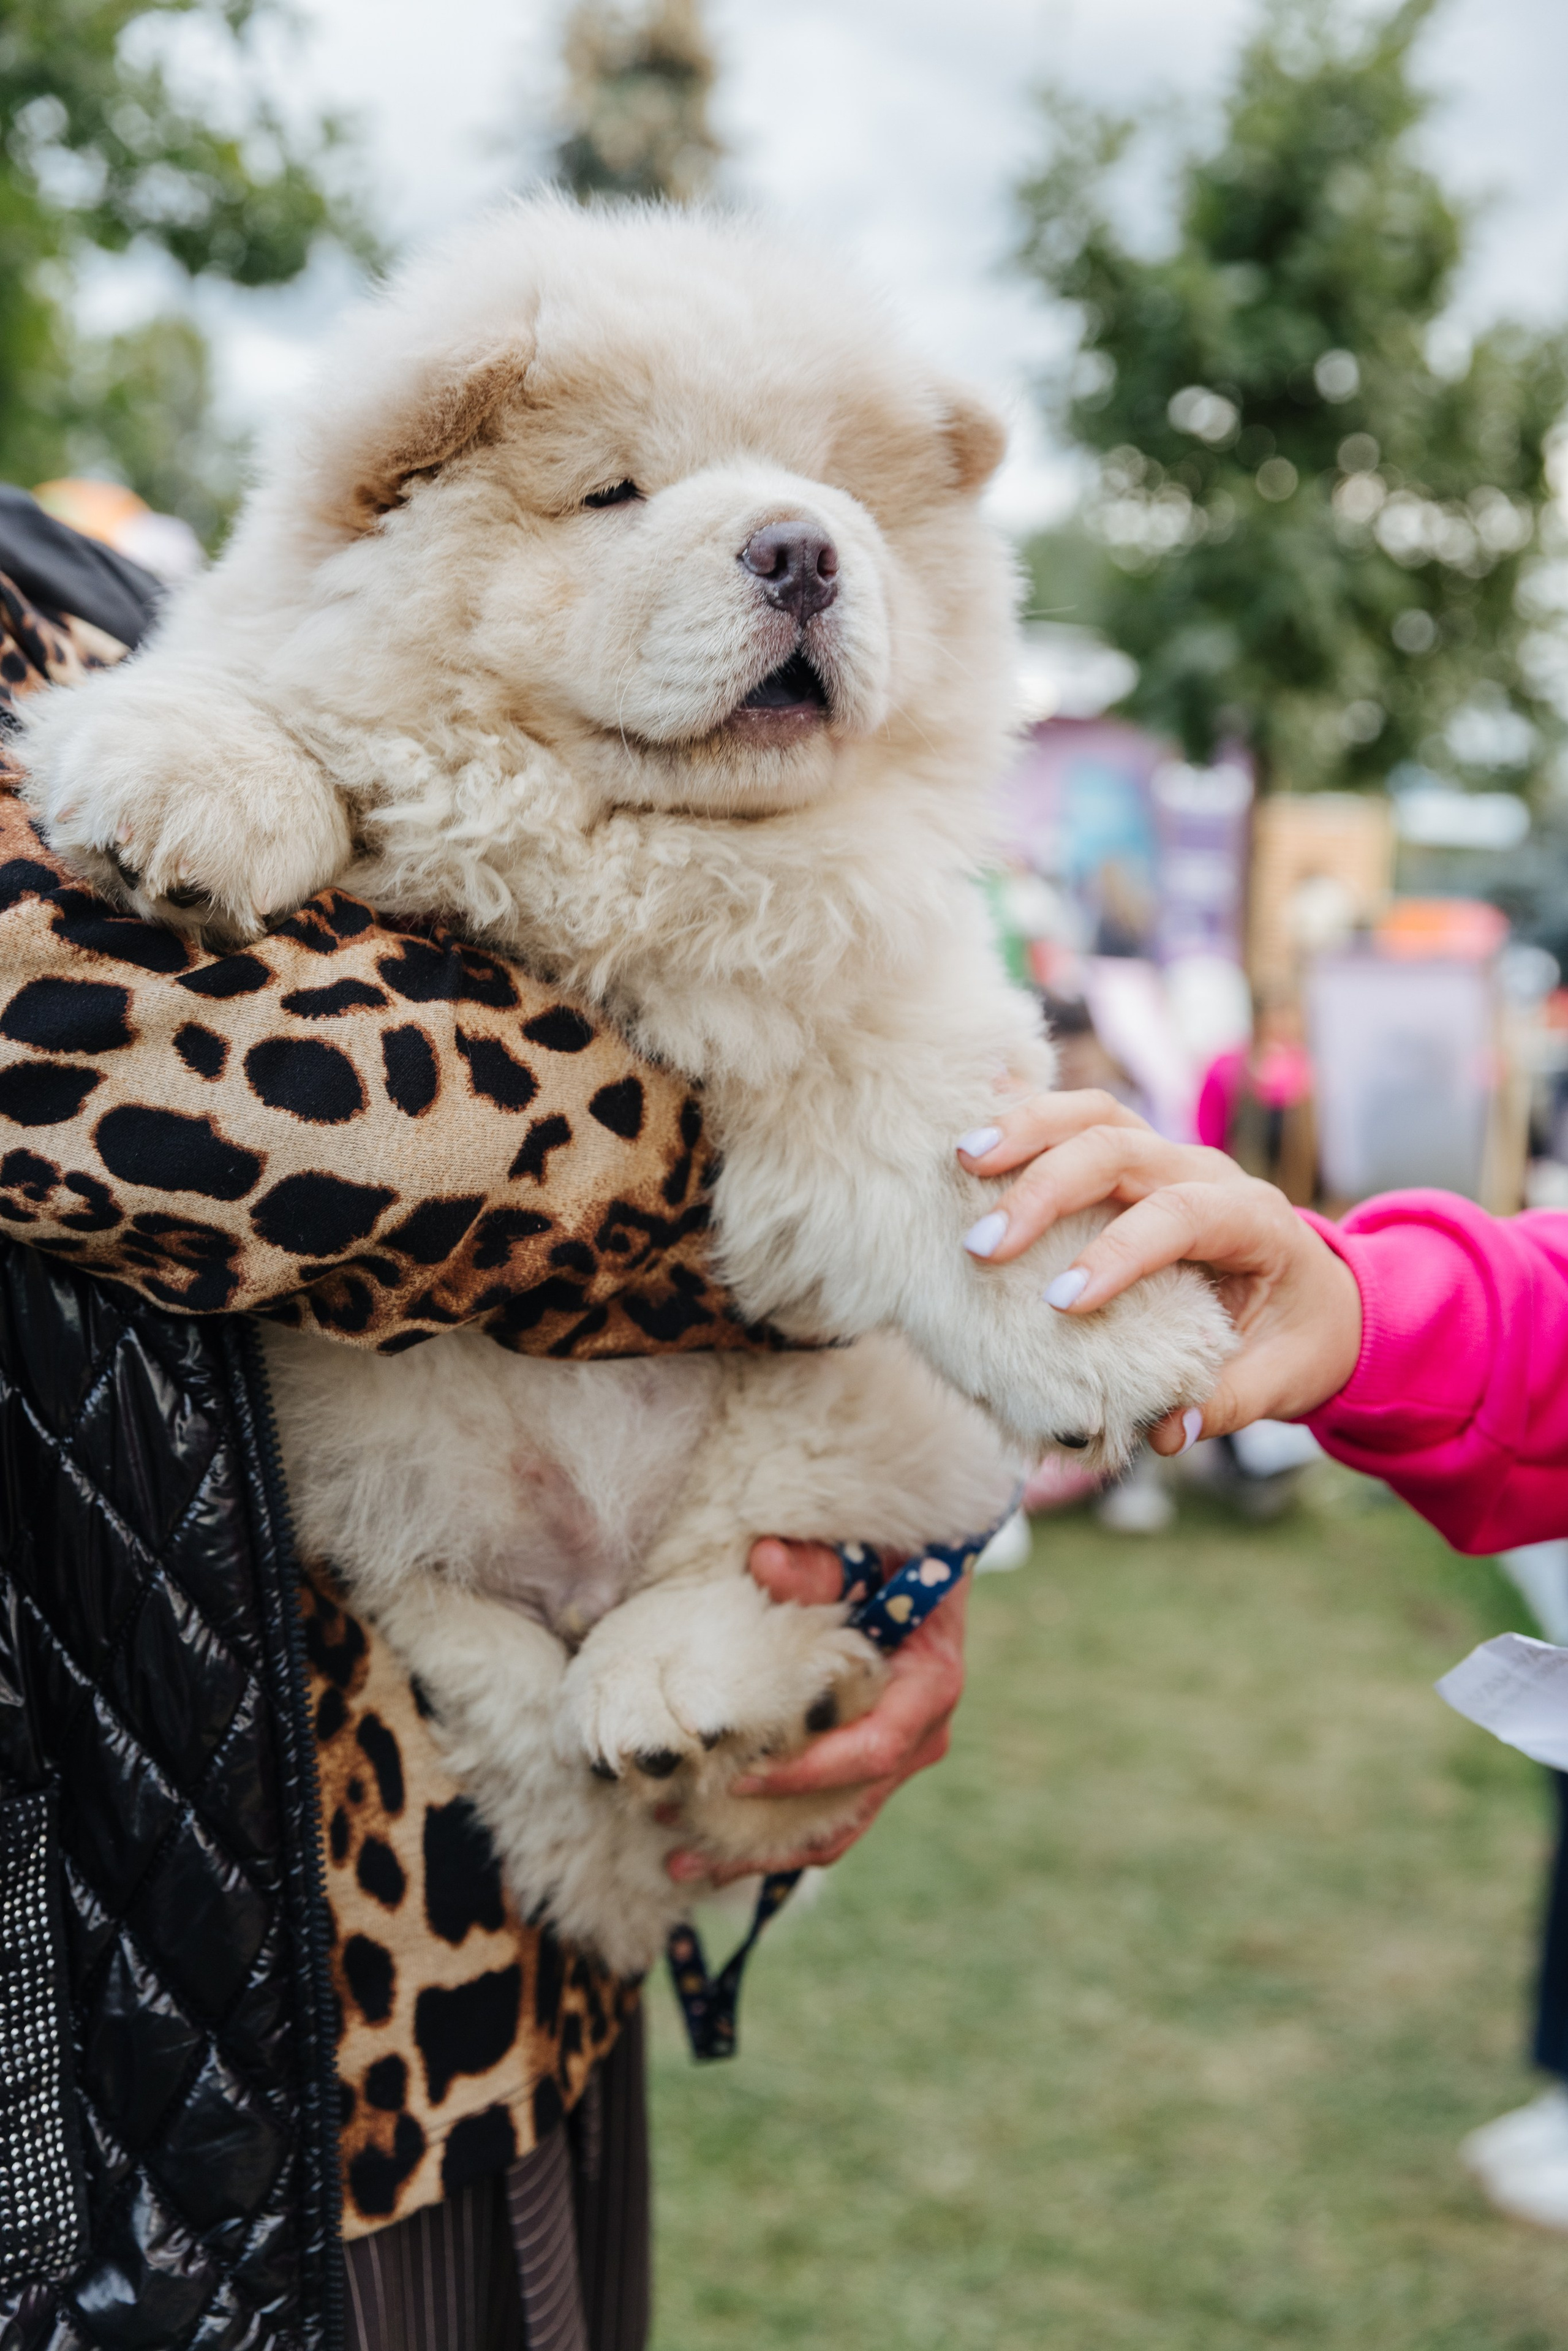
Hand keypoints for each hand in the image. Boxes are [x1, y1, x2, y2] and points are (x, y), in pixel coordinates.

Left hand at [666, 1538, 967, 1886]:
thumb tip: (764, 1560)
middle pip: (847, 1808)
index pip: (875, 1750)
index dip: (810, 1774)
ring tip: (677, 1863)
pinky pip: (822, 1818)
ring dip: (757, 1853)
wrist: (927, 1568)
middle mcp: (920, 1735)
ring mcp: (896, 1759)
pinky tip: (704, 1852)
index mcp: (930, 1687)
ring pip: (832, 1830)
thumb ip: (820, 1564)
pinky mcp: (867, 1767)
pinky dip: (768, 1839)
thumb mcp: (867, 1552)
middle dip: (764, 1833)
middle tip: (680, 1841)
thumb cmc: (897, 1556)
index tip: (743, 1780)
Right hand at [957, 1090, 1361, 1451]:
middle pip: (1124, 1149)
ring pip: (1097, 1115)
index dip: (1119, 1252)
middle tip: (982, 1247)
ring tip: (963, 1162)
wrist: (1317, 1292)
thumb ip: (1228, 1402)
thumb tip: (1166, 1433)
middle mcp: (1209, 1172)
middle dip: (1048, 1190)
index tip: (1061, 1303)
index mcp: (1255, 1221)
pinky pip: (1079, 1119)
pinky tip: (975, 1135)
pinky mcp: (1135, 1158)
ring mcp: (1169, 1156)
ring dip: (1027, 1132)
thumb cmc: (1299, 1335)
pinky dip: (1028, 1120)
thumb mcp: (1283, 1378)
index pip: (1182, 1216)